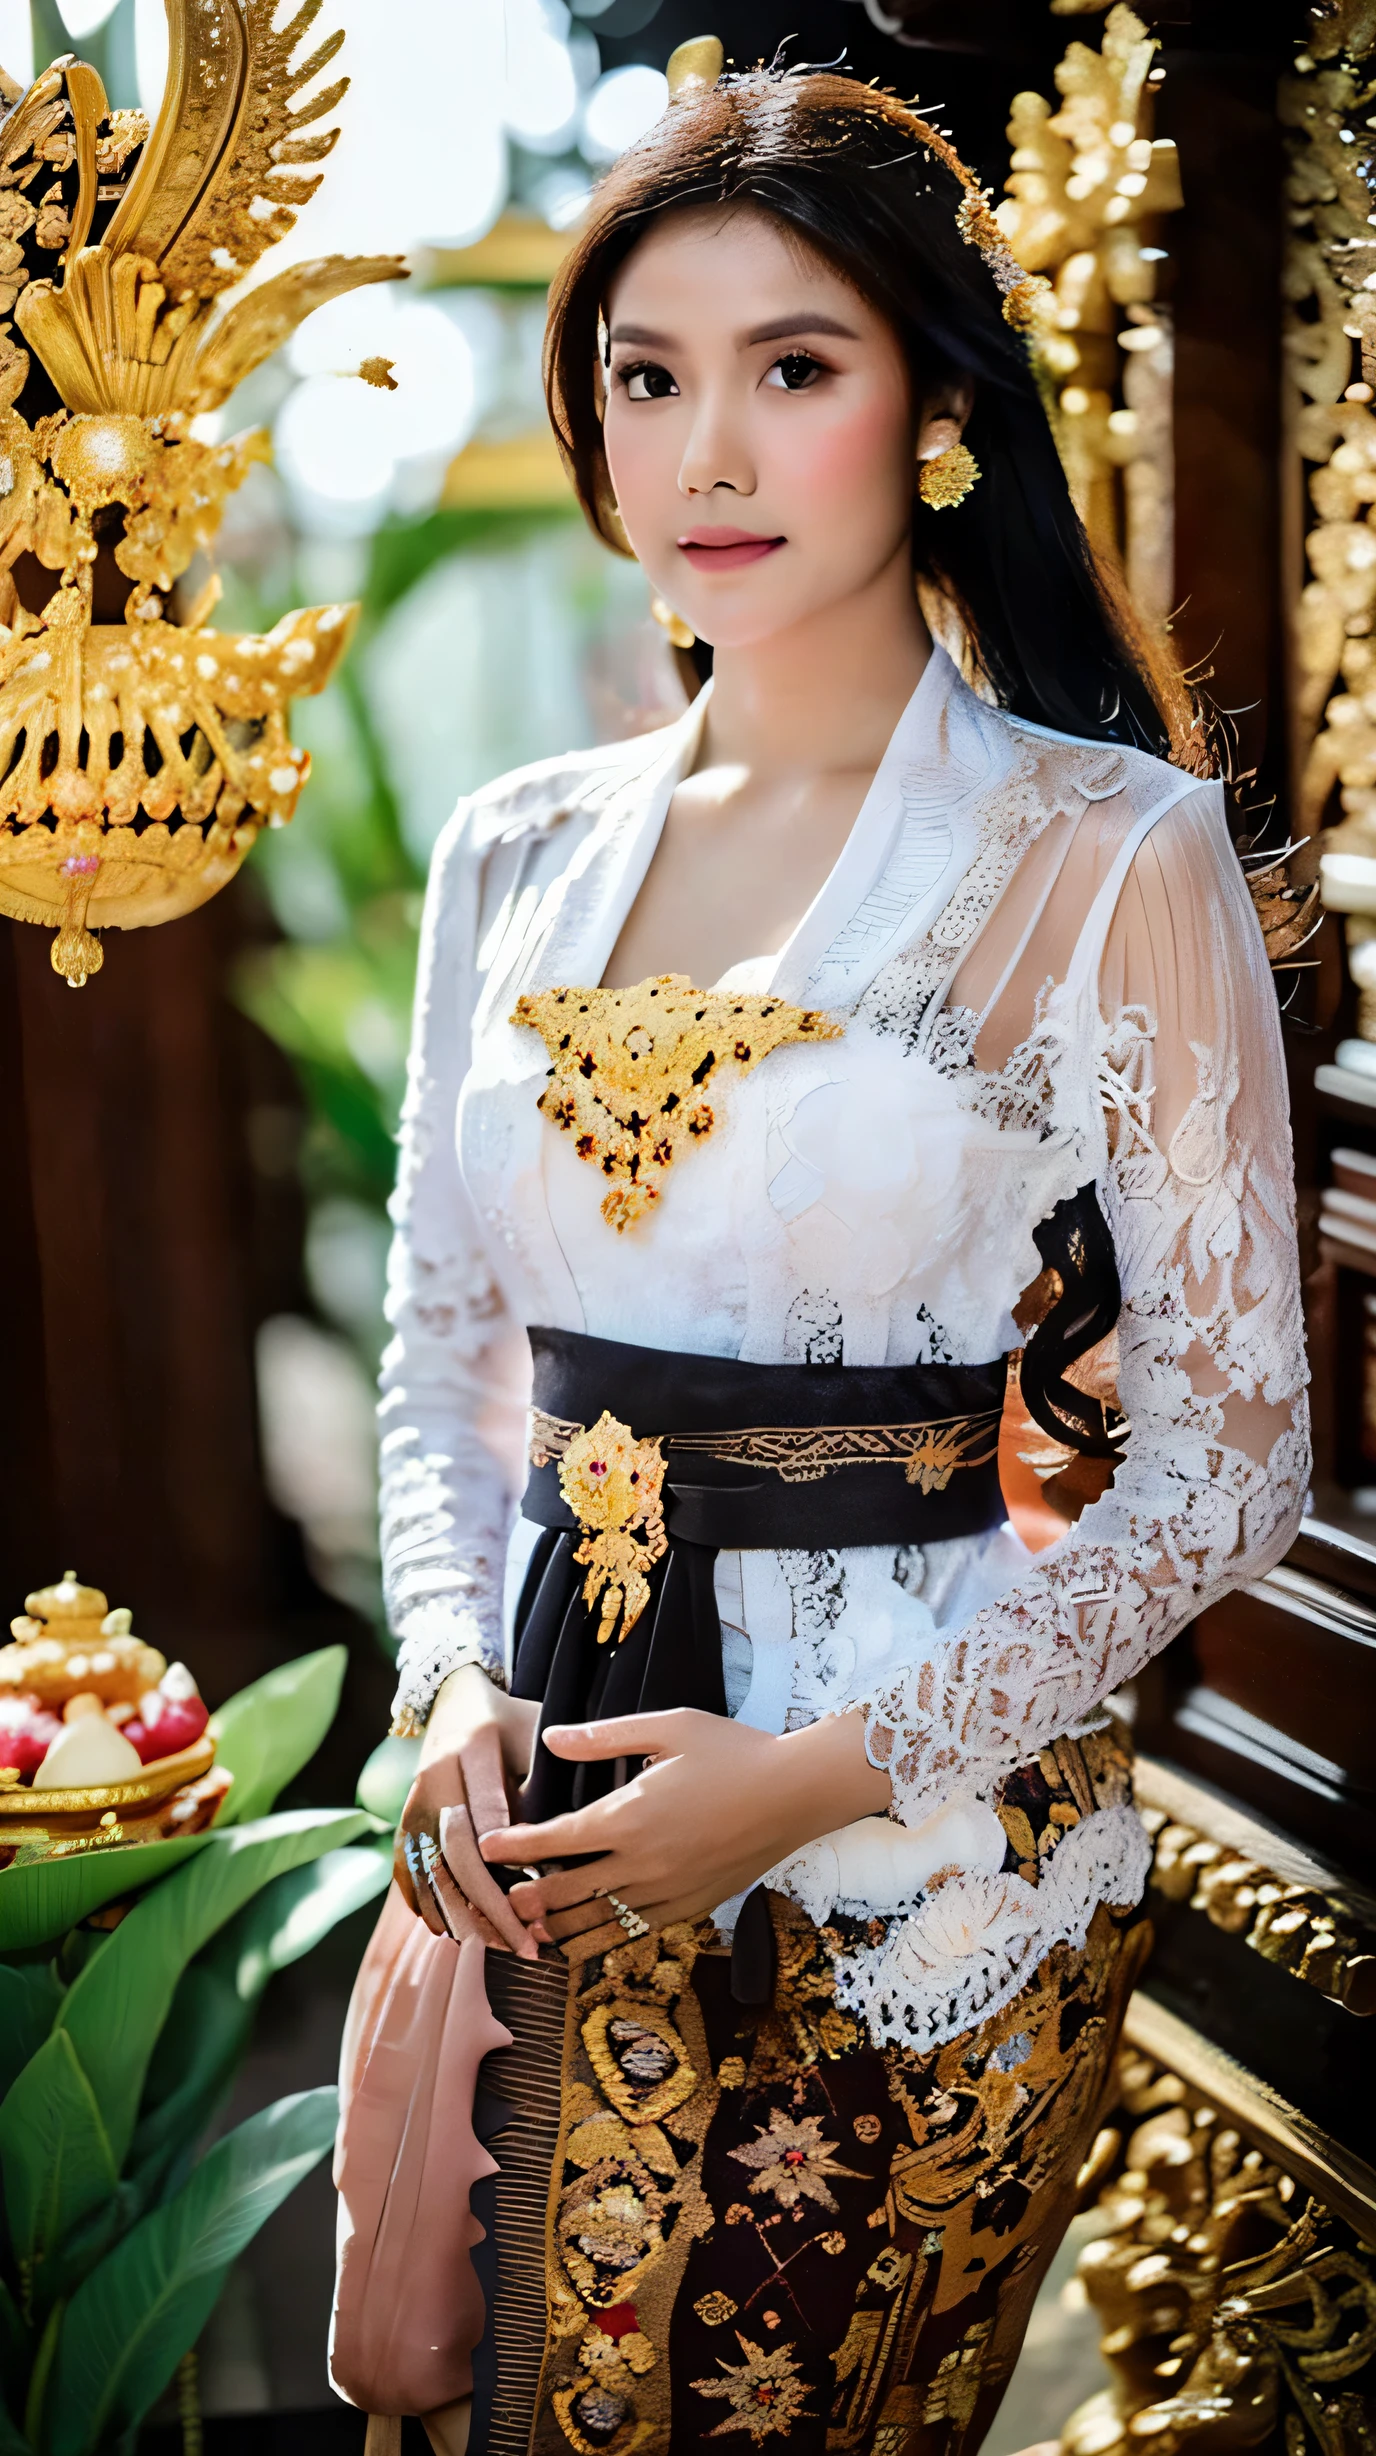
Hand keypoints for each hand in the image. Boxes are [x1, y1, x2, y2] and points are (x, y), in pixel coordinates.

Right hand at [395, 1663, 540, 1954]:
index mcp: (473, 1746)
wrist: (453, 1698)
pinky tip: (457, 1934)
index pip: (484, 1797)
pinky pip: (410, 1871)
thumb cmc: (511, 1720)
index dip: (500, 1837)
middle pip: (457, 1847)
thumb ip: (543, 1776)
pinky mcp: (404, 1820)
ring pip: (432, 1868)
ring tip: (500, 1947)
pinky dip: (430, 1905)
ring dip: (463, 1914)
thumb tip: (559, 1841)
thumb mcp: (535, 1730)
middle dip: (490, 1900)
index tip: (525, 1874)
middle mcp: (436, 1776)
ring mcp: (414, 1801)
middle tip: (523, 1940)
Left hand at [480, 1706, 889, 1946]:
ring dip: (561, 1929)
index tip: (485, 1849)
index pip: (556, 1840)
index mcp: (629, 1816)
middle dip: (528, 1899)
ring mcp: (667, 1891)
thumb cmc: (732, 1751)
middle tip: (498, 1903)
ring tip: (533, 1934)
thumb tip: (551, 1738)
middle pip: (568, 1892)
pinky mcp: (691, 1907)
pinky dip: (606, 1939)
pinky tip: (590, 1941)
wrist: (794, 1794)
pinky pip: (637, 1932)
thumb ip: (605, 1737)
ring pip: (599, 1922)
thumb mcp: (668, 1728)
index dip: (515, 1846)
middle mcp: (642, 1862)